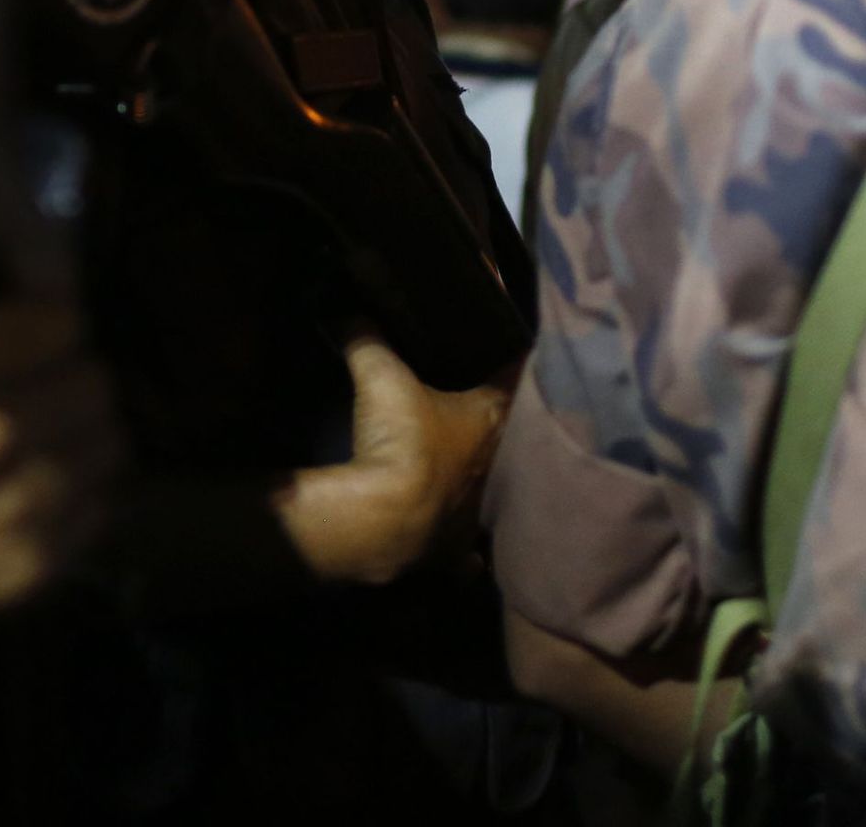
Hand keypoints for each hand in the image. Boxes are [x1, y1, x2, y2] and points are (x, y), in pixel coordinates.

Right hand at [0, 194, 118, 653]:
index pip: (60, 318)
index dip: (40, 316)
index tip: (17, 327)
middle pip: (92, 382)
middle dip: (63, 373)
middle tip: (26, 378)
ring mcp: (5, 521)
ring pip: (107, 447)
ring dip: (78, 431)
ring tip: (32, 426)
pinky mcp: (18, 577)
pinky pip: (98, 512)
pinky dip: (77, 492)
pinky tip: (30, 480)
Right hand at [272, 336, 511, 586]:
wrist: (386, 522)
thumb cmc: (402, 442)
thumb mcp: (381, 379)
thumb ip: (368, 341)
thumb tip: (347, 310)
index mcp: (492, 421)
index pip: (518, 381)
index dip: (517, 364)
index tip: (516, 350)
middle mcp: (497, 469)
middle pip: (512, 438)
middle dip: (504, 424)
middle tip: (491, 408)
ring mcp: (477, 514)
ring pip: (497, 495)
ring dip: (491, 483)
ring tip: (480, 471)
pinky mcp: (452, 550)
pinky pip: (467, 554)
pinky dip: (467, 554)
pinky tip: (470, 556)